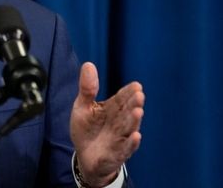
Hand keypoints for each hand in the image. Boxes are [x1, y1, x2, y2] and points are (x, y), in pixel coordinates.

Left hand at [70, 62, 143, 186]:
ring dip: (134, 121)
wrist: (85, 156)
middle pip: (128, 112)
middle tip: (139, 95)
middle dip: (134, 104)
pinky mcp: (118, 153)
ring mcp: (120, 138)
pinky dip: (131, 143)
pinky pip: (126, 148)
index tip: (136, 86)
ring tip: (138, 111)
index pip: (122, 99)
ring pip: (129, 128)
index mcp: (112, 109)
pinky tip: (136, 136)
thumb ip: (87, 89)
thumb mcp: (83, 107)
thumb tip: (88, 64)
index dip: (128, 93)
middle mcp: (120, 122)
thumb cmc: (87, 129)